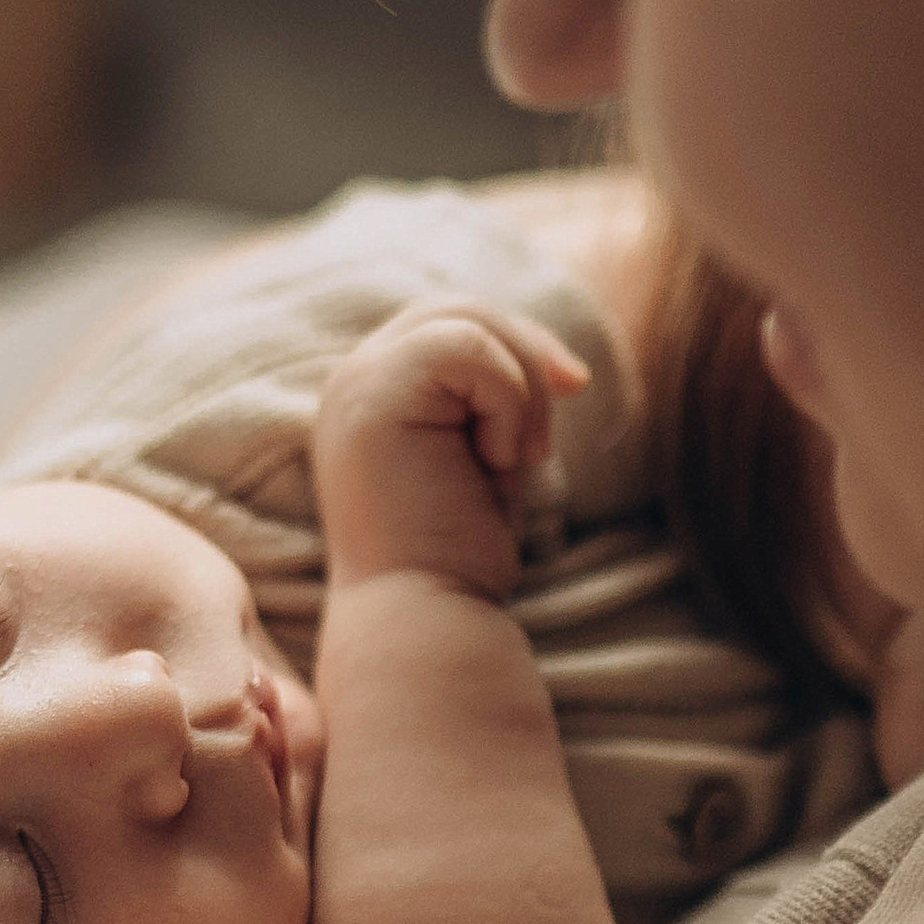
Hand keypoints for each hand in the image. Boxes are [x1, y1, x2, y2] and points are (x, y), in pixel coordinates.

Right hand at [311, 301, 590, 598]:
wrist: (426, 615)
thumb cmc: (458, 555)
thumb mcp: (487, 455)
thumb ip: (501, 397)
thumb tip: (563, 365)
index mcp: (372, 395)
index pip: (449, 324)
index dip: (517, 345)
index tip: (571, 389)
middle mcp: (351, 381)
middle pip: (457, 308)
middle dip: (527, 352)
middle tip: (557, 417)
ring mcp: (355, 385)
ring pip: (466, 321)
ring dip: (520, 387)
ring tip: (513, 460)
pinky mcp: (372, 397)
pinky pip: (468, 348)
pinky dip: (507, 400)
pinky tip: (497, 461)